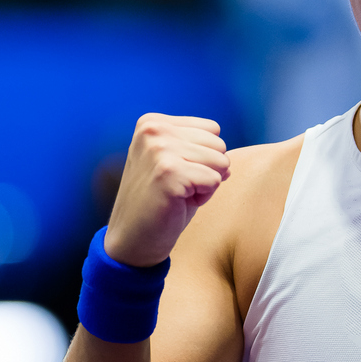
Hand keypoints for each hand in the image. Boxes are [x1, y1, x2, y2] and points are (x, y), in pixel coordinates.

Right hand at [104, 114, 229, 266]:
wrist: (132, 240)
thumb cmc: (159, 201)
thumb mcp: (177, 163)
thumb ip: (201, 149)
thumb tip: (228, 161)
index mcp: (152, 122)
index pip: (212, 129)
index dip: (203, 157)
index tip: (176, 174)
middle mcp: (154, 130)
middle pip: (219, 144)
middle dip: (207, 170)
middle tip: (177, 187)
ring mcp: (159, 149)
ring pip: (221, 161)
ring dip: (206, 184)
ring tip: (178, 194)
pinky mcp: (169, 172)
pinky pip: (215, 180)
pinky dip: (204, 197)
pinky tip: (178, 203)